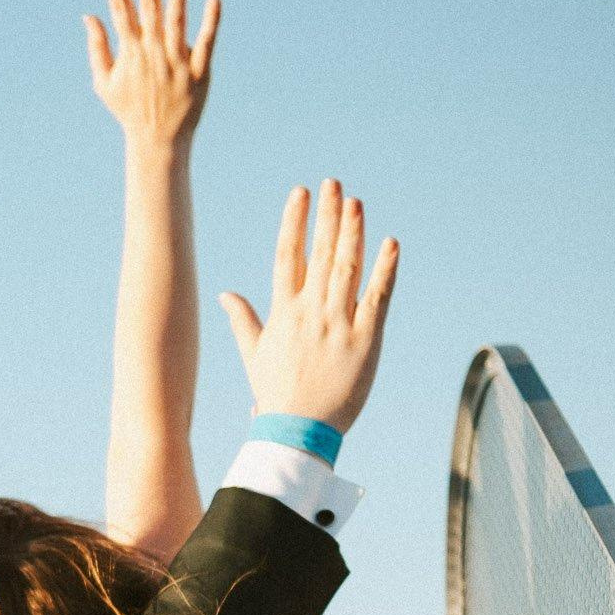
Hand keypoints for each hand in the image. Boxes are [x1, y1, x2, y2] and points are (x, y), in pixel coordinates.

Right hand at [85, 0, 221, 152]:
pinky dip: (210, 21)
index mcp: (130, 51)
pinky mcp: (198, 71)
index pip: (119, 7)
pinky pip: (206, 42)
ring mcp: (176, 60)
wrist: (158, 141)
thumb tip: (89, 15)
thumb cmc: (128, 111)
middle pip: (147, 5)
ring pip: (177, 19)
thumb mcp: (103, 83)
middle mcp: (153, 51)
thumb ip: (97, 47)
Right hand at [219, 181, 398, 434]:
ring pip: (347, 268)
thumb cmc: (276, 394)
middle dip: (327, 215)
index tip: (300, 194)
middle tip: (333, 183)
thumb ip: (242, 319)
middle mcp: (310, 312)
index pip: (287, 255)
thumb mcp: (254, 354)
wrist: (298, 431)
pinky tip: (390, 243)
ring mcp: (338, 324)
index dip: (294, 221)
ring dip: (352, 232)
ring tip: (356, 202)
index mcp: (283, 312)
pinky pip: (378, 296)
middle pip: (319, 253)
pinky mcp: (366, 340)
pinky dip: (385, 269)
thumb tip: (224, 293)